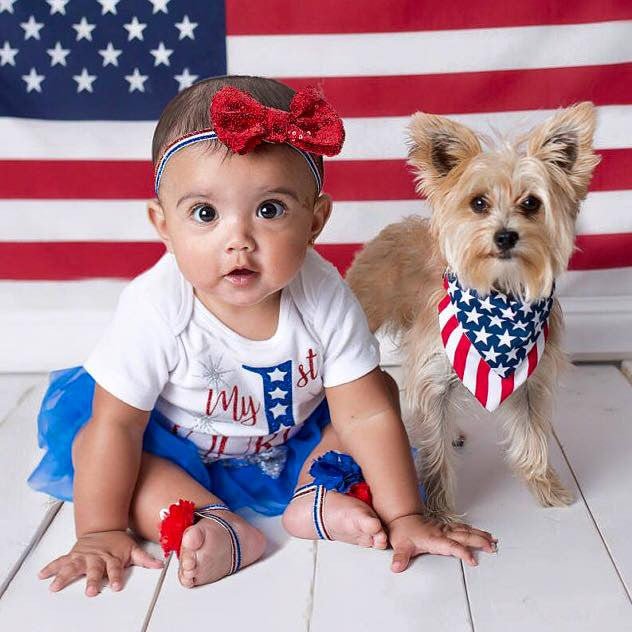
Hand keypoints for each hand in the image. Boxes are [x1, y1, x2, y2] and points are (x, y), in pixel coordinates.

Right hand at [38, 530, 163, 595]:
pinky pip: (60, 561)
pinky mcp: (73, 556)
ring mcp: (83, 556)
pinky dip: (51, 567)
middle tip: (90, 590)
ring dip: (64, 576)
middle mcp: (96, 557)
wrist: (102, 527)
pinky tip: (42, 575)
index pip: (116, 568)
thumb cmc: (117, 541)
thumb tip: (160, 565)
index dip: (117, 577)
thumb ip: (144, 559)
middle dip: (92, 580)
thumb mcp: (132, 549)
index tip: (117, 586)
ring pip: (73, 566)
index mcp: (111, 557)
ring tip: (56, 586)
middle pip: (94, 569)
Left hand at [386, 514, 496, 571]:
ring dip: (480, 535)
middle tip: (492, 548)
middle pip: (464, 536)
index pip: (451, 546)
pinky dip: (475, 531)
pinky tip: (482, 534)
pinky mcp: (447, 527)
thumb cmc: (404, 531)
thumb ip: (400, 557)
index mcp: (434, 538)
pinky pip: (463, 528)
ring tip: (493, 541)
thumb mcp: (400, 545)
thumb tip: (397, 567)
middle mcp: (442, 532)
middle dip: (479, 541)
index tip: (472, 560)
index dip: (462, 552)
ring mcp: (445, 529)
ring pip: (466, 531)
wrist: (403, 518)